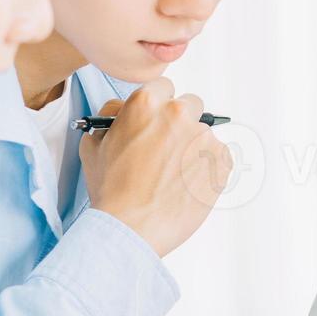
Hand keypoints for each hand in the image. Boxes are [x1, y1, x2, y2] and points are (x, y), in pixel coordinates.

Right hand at [80, 77, 231, 256]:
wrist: (132, 228)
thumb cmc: (111, 190)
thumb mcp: (94, 144)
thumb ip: (110, 117)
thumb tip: (121, 107)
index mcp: (147, 102)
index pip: (164, 87)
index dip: (159, 106)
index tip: (157, 121)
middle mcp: (179, 114)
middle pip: (190, 105)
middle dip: (180, 122)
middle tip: (167, 149)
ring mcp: (204, 137)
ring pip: (204, 133)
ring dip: (193, 147)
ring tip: (174, 175)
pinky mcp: (222, 161)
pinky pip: (219, 156)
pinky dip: (208, 167)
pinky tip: (188, 185)